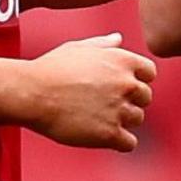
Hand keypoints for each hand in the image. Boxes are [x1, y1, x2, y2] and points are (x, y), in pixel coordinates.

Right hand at [21, 32, 154, 149]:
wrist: (30, 93)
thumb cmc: (49, 69)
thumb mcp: (77, 48)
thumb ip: (103, 44)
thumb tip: (119, 38)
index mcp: (123, 61)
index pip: (149, 73)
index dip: (134, 80)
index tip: (115, 86)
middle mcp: (127, 84)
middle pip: (145, 98)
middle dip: (128, 101)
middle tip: (101, 103)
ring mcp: (120, 109)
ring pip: (137, 120)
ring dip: (121, 121)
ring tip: (94, 117)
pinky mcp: (110, 133)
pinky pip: (129, 143)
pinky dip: (118, 142)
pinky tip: (100, 135)